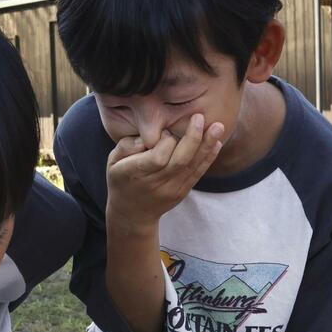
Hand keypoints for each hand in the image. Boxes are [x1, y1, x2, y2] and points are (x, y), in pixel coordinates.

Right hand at [106, 114, 222, 232]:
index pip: (158, 157)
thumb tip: (148, 136)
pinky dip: (208, 158)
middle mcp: (156, 183)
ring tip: (218, 127)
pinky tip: (216, 143)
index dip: (165, 141)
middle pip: (179, 161)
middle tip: (200, 117)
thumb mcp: (113, 161)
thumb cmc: (121, 179)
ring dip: (206, 146)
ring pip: (192, 166)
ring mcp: (171, 190)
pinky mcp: (182, 192)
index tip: (165, 131)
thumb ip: (127, 145)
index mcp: (136, 173)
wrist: (132, 214)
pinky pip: (197, 174)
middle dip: (193, 138)